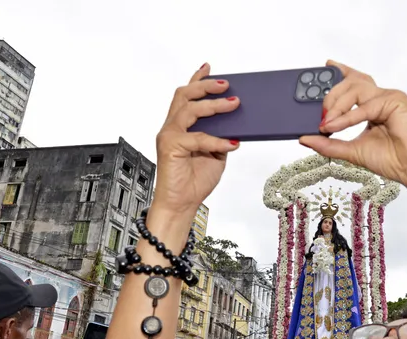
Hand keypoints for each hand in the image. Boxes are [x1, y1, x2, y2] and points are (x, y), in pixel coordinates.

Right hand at [153, 63, 240, 216]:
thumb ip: (222, 135)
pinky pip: (197, 137)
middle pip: (184, 94)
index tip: (209, 67)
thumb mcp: (216, 153)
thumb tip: (237, 121)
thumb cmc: (195, 180)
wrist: (182, 203)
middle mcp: (172, 127)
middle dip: (205, 85)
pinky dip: (217, 140)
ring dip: (213, 104)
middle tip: (226, 84)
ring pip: (189, 109)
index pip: (187, 96)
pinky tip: (232, 144)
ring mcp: (170, 135)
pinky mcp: (171, 146)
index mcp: (181, 126)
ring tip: (233, 103)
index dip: (197, 79)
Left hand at [300, 60, 406, 196]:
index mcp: (374, 105)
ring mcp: (390, 97)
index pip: (355, 81)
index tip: (326, 65)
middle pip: (351, 82)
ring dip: (337, 105)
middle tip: (320, 115)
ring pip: (356, 88)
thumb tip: (304, 138)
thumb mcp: (351, 151)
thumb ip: (328, 144)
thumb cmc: (392, 160)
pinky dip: (348, 117)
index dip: (341, 71)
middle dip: (331, 96)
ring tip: (327, 123)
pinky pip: (365, 105)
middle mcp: (382, 97)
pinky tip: (335, 126)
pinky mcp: (396, 101)